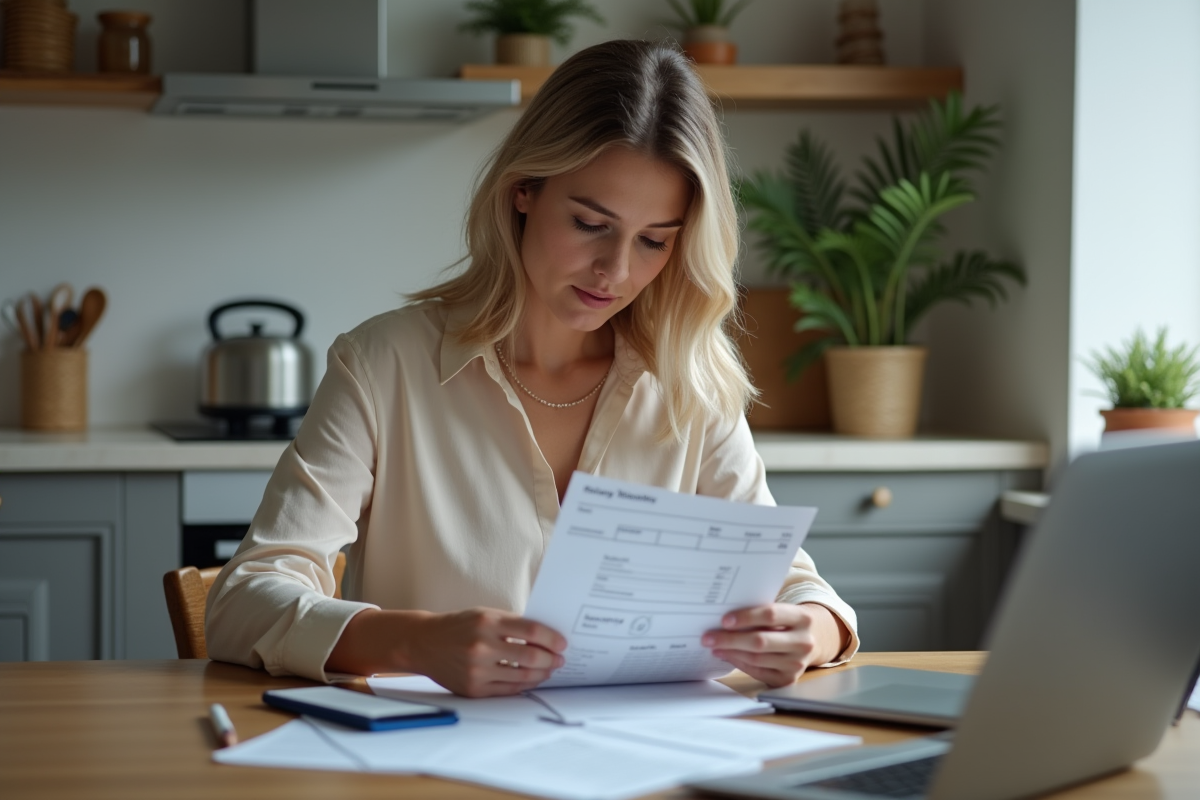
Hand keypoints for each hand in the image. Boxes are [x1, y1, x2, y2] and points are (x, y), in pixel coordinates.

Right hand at [325, 607, 566, 696]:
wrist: (423, 643)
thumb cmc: (459, 626)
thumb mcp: (484, 614)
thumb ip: (512, 624)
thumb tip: (546, 637)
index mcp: (487, 622)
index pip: (532, 631)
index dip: (552, 638)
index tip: (562, 642)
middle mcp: (482, 646)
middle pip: (530, 657)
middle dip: (551, 659)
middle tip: (560, 659)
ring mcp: (477, 670)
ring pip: (522, 677)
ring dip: (542, 674)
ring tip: (549, 669)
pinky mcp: (473, 689)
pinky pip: (508, 690)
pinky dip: (524, 685)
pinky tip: (531, 679)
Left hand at [701, 603, 847, 687]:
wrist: (812, 640)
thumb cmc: (787, 622)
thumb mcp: (782, 612)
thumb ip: (761, 612)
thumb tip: (725, 618)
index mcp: (803, 618)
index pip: (771, 614)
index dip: (746, 617)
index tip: (724, 620)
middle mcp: (804, 642)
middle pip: (761, 641)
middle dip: (730, 639)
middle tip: (708, 637)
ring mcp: (798, 663)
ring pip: (757, 658)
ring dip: (731, 652)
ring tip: (713, 646)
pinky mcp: (789, 679)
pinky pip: (758, 672)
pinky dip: (739, 663)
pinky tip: (726, 655)